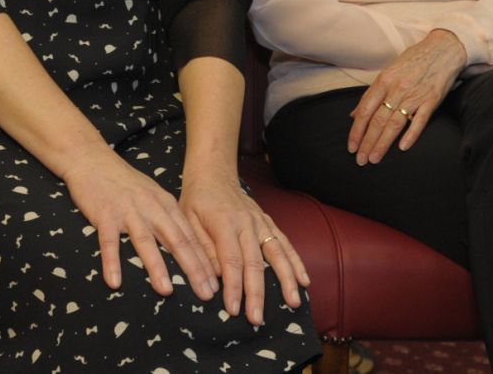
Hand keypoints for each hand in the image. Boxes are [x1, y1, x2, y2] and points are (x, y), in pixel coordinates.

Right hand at [60, 145, 217, 301]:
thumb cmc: (124, 183)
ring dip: (157, 267)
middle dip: (193, 269)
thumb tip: (186, 249)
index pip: (190, 237)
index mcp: (166, 204)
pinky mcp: (105, 214)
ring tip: (167, 291)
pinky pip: (109, 242)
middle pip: (176, 241)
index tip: (215, 285)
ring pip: (145, 241)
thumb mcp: (152, 197)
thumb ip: (167, 220)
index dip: (204, 262)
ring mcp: (128, 210)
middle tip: (206, 294)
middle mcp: (151, 207)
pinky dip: (112, 262)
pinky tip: (114, 282)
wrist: (93, 160)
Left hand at [178, 168, 306, 326]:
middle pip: (255, 262)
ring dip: (286, 279)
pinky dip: (296, 262)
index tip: (234, 310)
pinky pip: (285, 243)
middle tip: (257, 319)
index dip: (233, 286)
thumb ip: (201, 248)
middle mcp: (247, 223)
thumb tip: (213, 279)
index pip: (231, 260)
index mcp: (223, 223)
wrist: (213, 174)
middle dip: (257, 293)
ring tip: (293, 302)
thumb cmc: (196, 200)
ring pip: (277, 253)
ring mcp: (261, 222)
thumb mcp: (187, 221)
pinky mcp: (268, 223)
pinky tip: (304, 281)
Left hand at [351, 29, 466, 164]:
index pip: (365, 110)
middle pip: (378, 120)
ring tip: (374, 158)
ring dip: (383, 143)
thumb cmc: (413, 60)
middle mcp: (397, 89)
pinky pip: (420, 120)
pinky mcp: (432, 100)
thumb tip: (354, 113)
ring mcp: (414, 95)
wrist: (442, 49)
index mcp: (383, 81)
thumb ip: (372, 94)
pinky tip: (402, 148)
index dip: (356, 130)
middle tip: (360, 160)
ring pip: (395, 123)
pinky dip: (411, 135)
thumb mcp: (389, 72)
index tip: (351, 146)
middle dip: (367, 142)